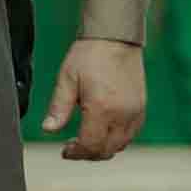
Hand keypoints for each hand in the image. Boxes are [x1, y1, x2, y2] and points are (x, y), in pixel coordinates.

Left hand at [55, 37, 145, 165]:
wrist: (116, 37)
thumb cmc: (90, 54)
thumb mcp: (67, 79)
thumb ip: (58, 108)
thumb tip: (49, 129)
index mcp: (101, 108)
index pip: (90, 145)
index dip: (76, 153)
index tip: (65, 150)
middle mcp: (122, 114)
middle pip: (106, 150)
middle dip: (88, 153)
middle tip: (73, 147)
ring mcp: (135, 112)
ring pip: (121, 145)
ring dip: (103, 148)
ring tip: (88, 140)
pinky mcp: (141, 107)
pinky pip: (131, 134)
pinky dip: (117, 139)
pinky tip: (104, 130)